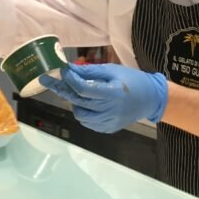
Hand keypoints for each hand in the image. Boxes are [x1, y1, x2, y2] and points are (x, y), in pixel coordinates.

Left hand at [39, 63, 167, 133]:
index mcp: (113, 93)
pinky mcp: (107, 129)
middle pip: (78, 101)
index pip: (84, 89)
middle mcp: (110, 110)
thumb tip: (69, 69)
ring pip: (79, 114)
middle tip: (48, 80)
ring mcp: (108, 122)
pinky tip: (87, 103)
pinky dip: (82, 111)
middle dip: (62, 89)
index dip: (69, 80)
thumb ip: (90, 72)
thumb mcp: (112, 70)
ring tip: (77, 92)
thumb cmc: (131, 80)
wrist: (150, 99)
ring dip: (73, 102)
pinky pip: (87, 122)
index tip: (58, 71)